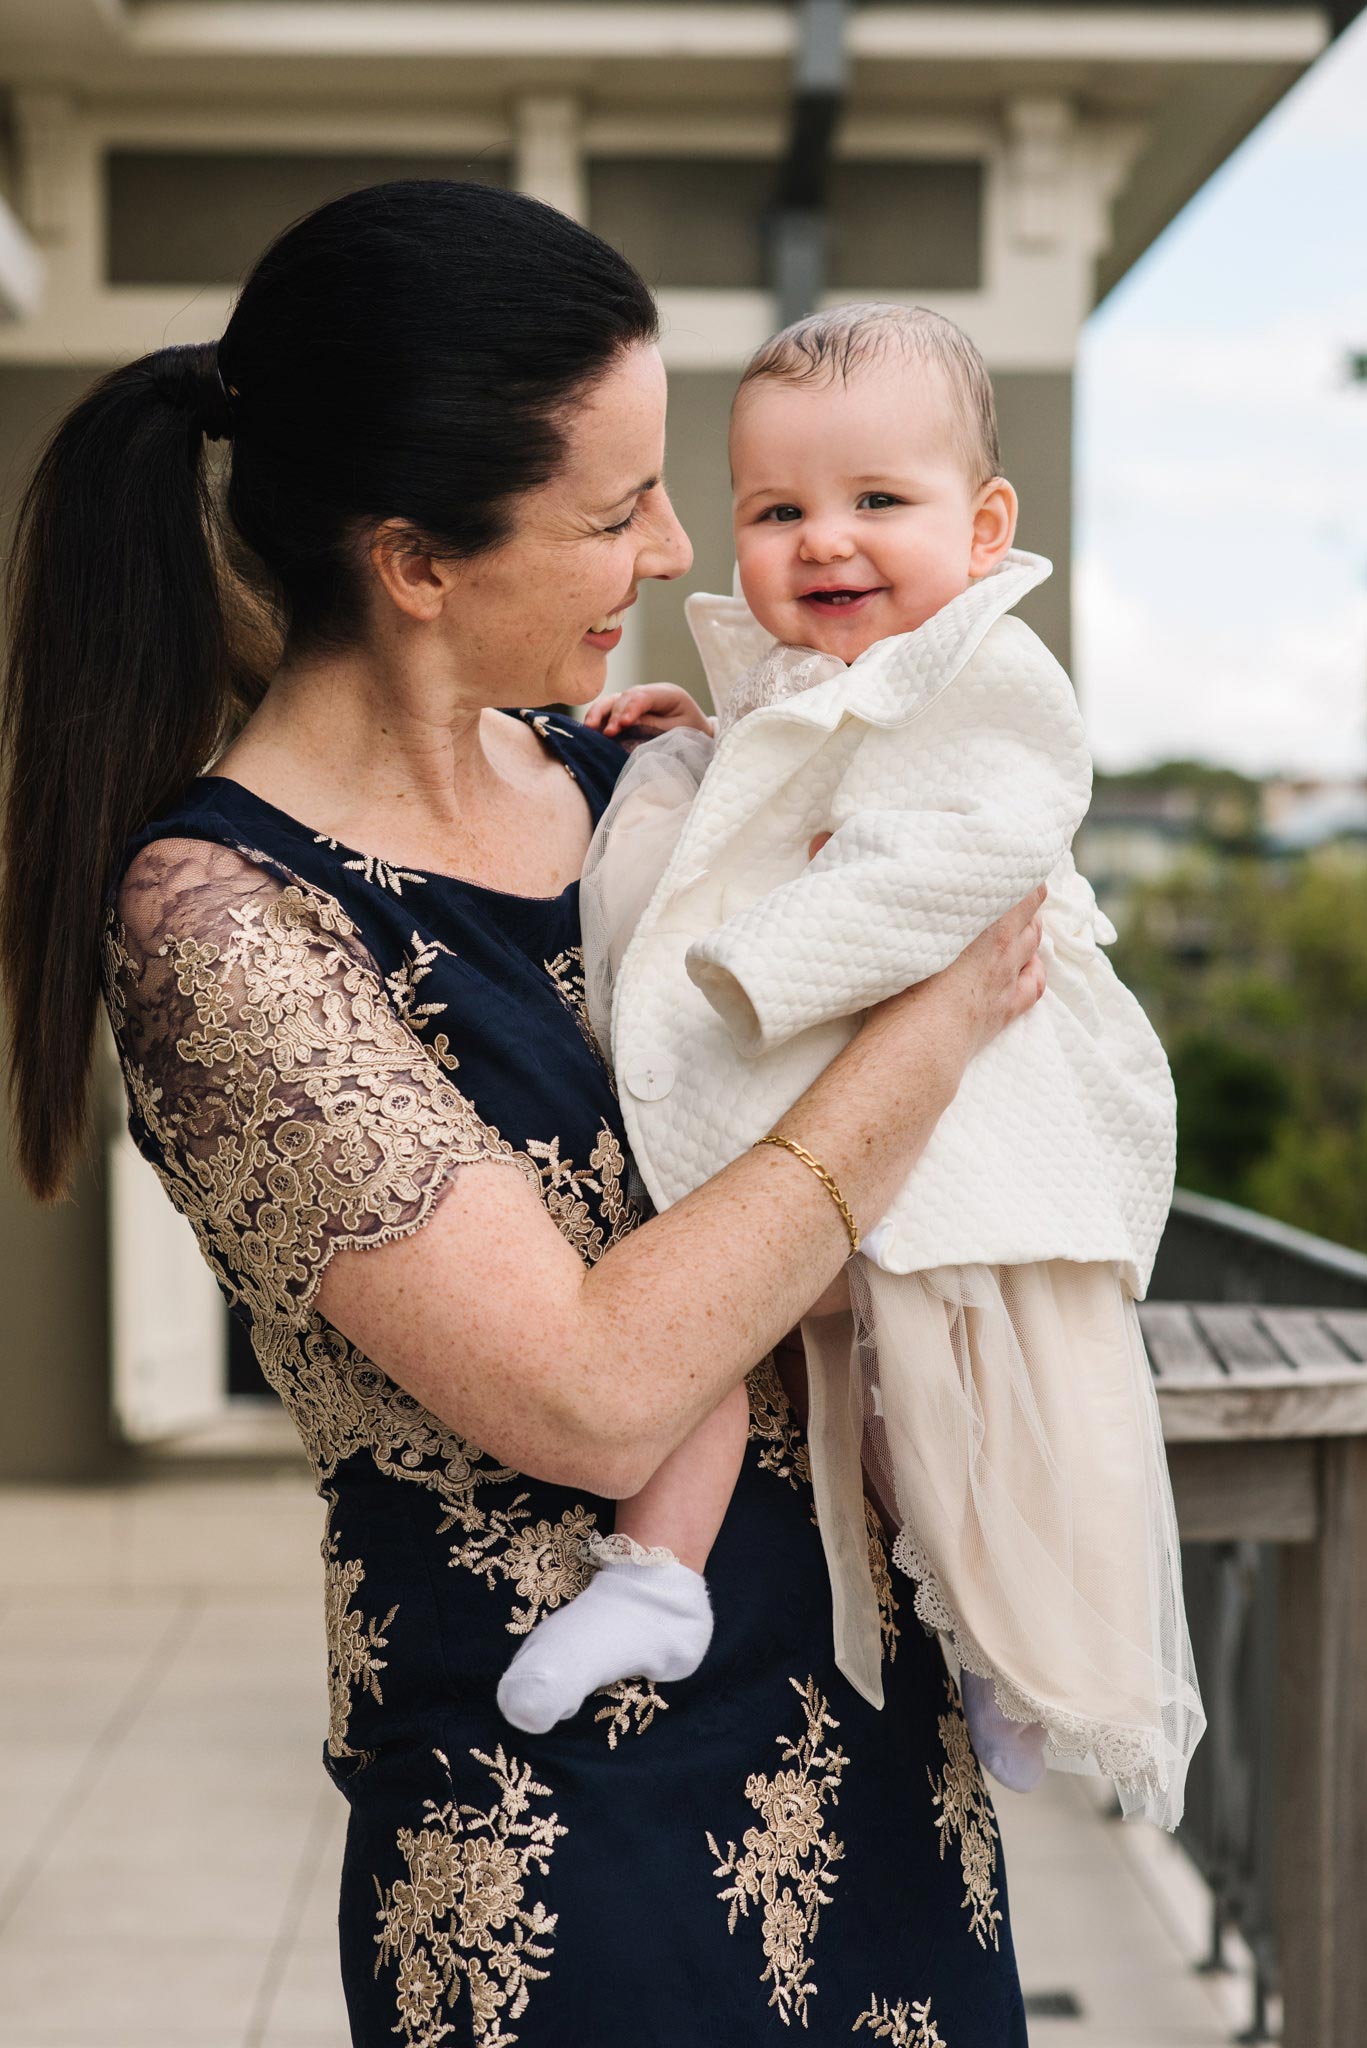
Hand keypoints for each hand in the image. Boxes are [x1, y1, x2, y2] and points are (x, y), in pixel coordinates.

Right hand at [582, 683, 714, 746]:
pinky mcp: (622, 713)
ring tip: (589, 729)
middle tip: (608, 733)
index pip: (644, 697)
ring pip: (610, 702)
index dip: (632, 708)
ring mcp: (632, 702)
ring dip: (598, 715)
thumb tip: (628, 728)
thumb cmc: (691, 734)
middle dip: (614, 714)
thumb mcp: (679, 732)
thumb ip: (655, 727)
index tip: (624, 724)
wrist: (695, 736)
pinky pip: (606, 714)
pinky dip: (596, 722)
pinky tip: (588, 732)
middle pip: (624, 697)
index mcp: (667, 694)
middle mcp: (646, 694)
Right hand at [863, 886, 1046, 1061]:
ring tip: (1023, 919)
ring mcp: (1007, 981)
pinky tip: (1030, 964)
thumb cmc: (908, 985)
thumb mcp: (913, 931)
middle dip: (1028, 899)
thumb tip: (913, 889)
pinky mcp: (1005, 1010)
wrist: (920, 1040)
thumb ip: (925, 907)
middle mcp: (1004, 950)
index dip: (1023, 876)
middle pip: (1031, 915)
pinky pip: (1034, 984)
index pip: (1022, 891)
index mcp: (988, 926)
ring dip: (1031, 930)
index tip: (1015, 862)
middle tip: (1017, 886)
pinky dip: (1035, 969)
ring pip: (1033, 946)